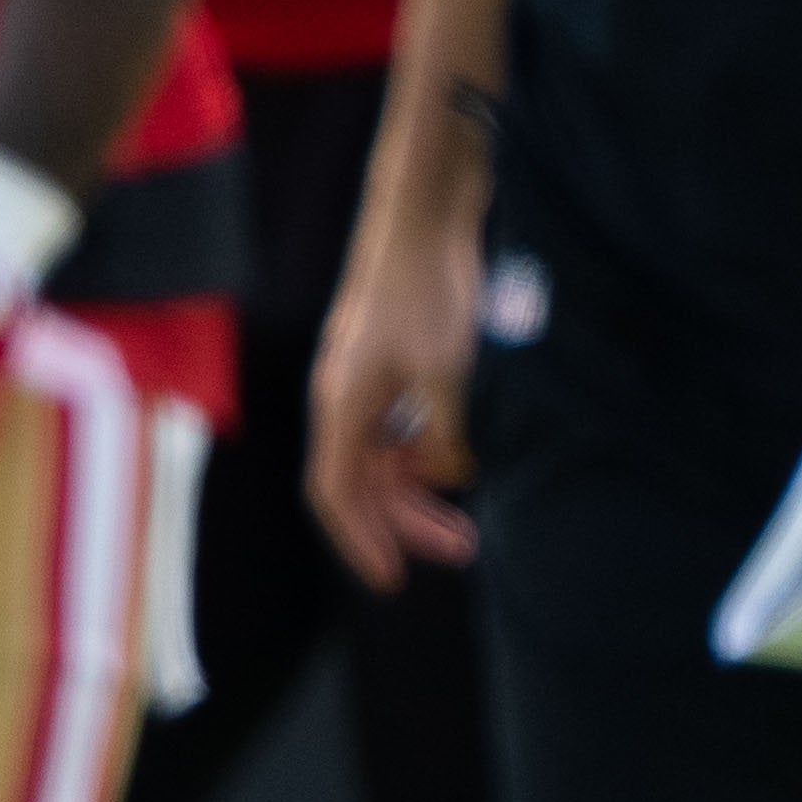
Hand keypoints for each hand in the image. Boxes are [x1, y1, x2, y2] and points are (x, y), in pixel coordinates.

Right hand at [308, 220, 487, 590]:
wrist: (422, 221)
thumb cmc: (426, 292)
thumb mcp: (444, 373)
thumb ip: (443, 434)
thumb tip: (448, 474)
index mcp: (341, 406)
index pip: (335, 493)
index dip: (359, 541)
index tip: (392, 580)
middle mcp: (343, 401)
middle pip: (362, 483)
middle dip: (406, 522)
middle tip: (462, 548)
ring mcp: (363, 384)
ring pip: (381, 458)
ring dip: (419, 491)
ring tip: (465, 515)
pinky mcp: (387, 367)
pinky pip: (395, 430)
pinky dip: (422, 455)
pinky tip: (456, 460)